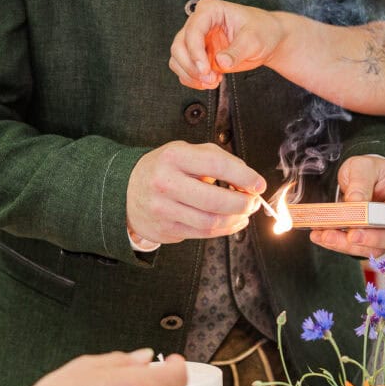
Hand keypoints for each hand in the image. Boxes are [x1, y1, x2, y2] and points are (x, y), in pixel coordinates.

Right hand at [127, 141, 265, 245]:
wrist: (126, 190)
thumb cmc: (164, 168)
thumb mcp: (185, 151)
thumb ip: (216, 159)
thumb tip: (248, 179)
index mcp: (174, 157)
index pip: (217, 165)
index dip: (244, 177)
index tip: (259, 184)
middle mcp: (166, 183)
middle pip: (215, 200)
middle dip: (243, 203)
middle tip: (253, 201)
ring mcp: (163, 209)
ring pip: (211, 221)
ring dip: (236, 219)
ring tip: (245, 212)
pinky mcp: (165, 229)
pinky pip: (203, 234)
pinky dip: (225, 230)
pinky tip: (233, 222)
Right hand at [170, 0, 285, 88]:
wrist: (268, 38)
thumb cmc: (263, 30)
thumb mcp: (254, 39)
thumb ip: (237, 51)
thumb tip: (220, 62)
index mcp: (210, 10)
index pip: (193, 30)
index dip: (195, 51)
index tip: (205, 69)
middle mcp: (199, 22)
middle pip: (179, 45)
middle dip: (191, 66)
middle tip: (210, 79)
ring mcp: (197, 39)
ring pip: (177, 58)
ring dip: (191, 75)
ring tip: (212, 82)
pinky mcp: (198, 54)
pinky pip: (184, 68)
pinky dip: (192, 79)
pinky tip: (210, 82)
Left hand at [310, 154, 384, 258]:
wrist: (358, 180)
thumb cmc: (367, 170)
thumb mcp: (362, 166)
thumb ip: (360, 181)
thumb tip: (355, 201)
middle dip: (376, 239)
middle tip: (353, 236)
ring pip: (377, 247)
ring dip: (350, 245)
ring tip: (325, 236)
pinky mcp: (369, 242)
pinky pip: (358, 249)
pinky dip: (338, 245)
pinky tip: (320, 237)